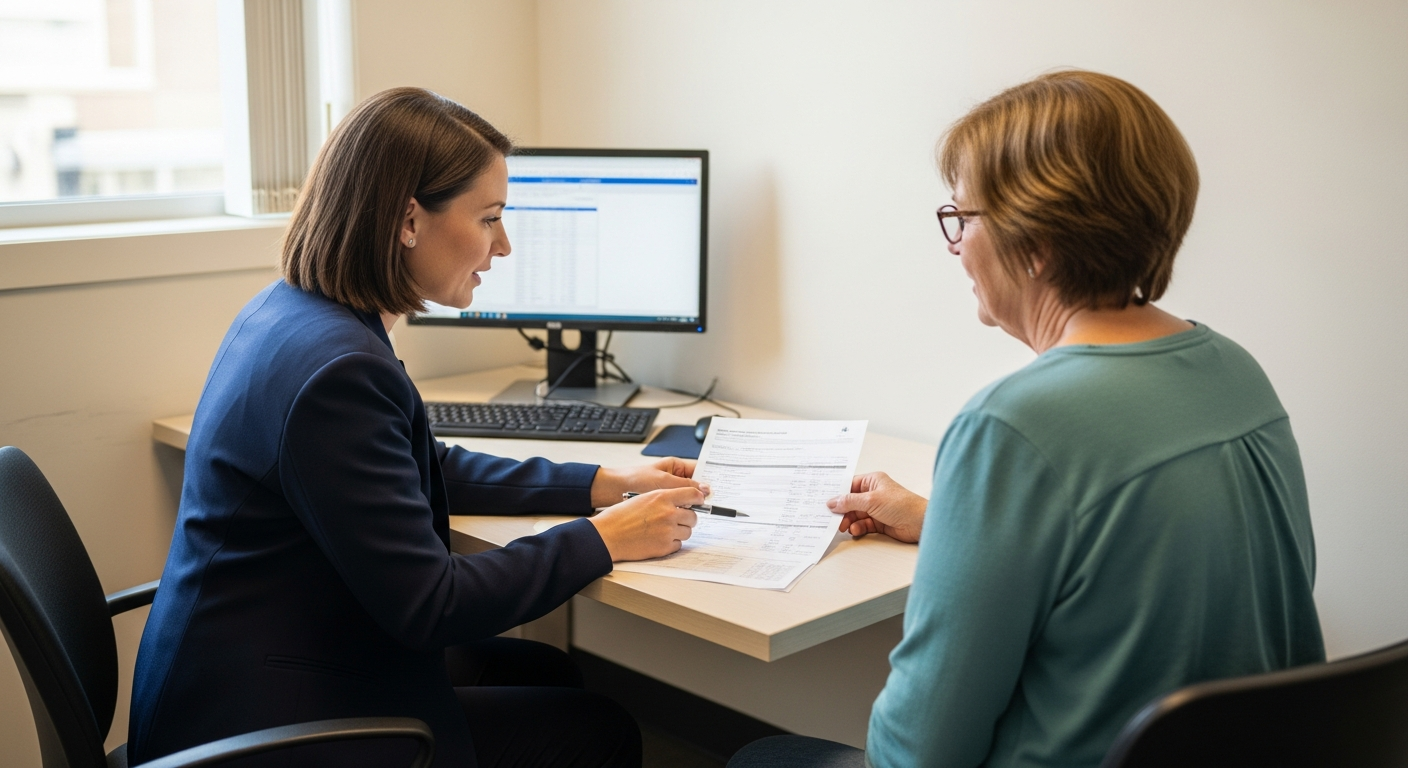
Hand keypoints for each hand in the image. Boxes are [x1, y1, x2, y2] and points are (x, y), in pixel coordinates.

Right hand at [589, 486, 701, 560]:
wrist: (608, 535)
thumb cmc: (621, 516)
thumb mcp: (643, 498)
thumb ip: (663, 498)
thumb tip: (681, 502)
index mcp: (662, 497)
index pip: (692, 494)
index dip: (698, 498)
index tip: (699, 501)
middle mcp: (668, 513)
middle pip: (693, 516)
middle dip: (687, 518)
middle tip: (676, 520)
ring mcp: (668, 531)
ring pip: (687, 532)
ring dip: (679, 532)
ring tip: (663, 530)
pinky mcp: (665, 547)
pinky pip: (678, 545)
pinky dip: (671, 543)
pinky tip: (658, 539)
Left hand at [590, 457, 706, 508]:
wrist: (612, 491)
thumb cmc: (635, 480)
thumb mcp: (663, 482)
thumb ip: (685, 486)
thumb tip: (705, 490)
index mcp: (676, 467)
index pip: (700, 471)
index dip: (710, 480)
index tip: (721, 490)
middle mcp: (675, 478)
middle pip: (696, 488)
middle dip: (702, 496)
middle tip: (709, 505)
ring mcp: (669, 492)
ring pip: (688, 501)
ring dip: (691, 507)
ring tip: (697, 512)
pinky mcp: (664, 506)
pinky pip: (678, 509)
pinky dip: (682, 513)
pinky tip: (685, 518)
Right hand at [828, 472, 926, 542]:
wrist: (920, 523)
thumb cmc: (902, 505)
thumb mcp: (871, 500)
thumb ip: (850, 501)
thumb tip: (832, 502)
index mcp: (872, 481)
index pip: (849, 485)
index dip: (837, 494)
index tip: (826, 501)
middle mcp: (873, 494)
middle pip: (850, 502)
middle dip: (842, 511)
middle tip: (833, 518)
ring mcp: (876, 508)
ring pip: (855, 515)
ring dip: (849, 521)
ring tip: (844, 527)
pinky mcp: (879, 522)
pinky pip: (862, 525)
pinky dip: (857, 528)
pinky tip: (855, 530)